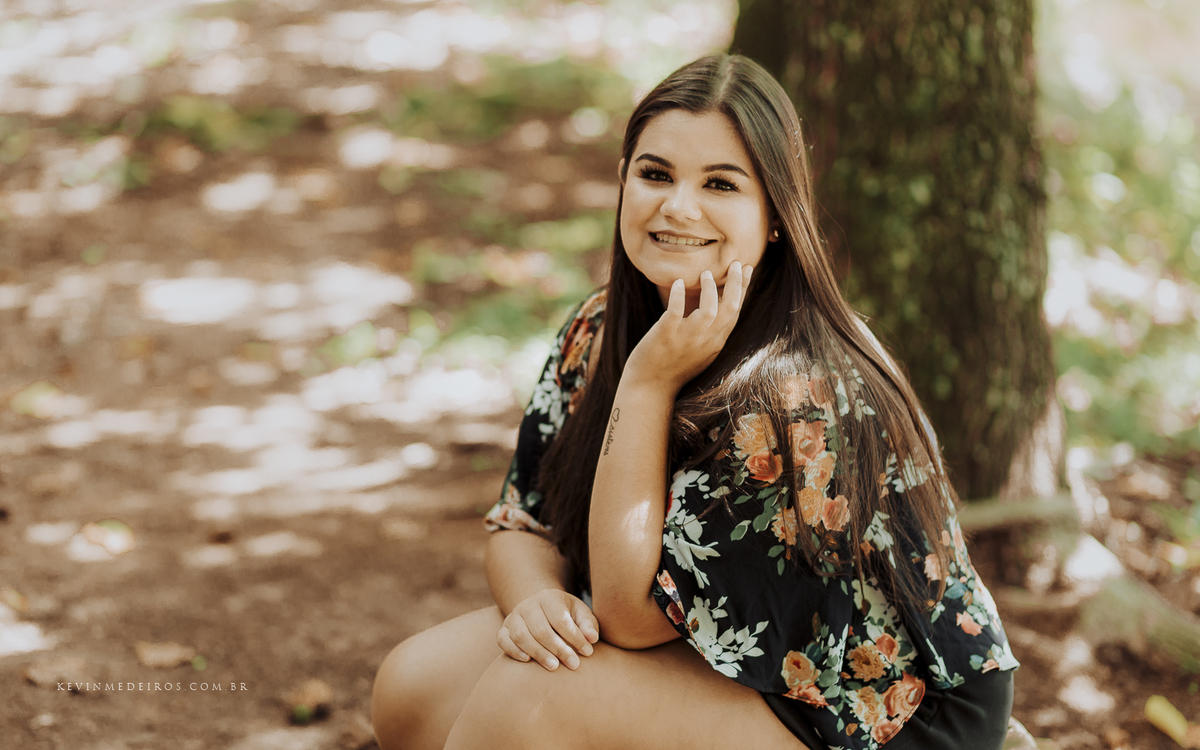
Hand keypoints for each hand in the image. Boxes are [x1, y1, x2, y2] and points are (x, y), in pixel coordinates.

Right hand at [497, 589, 599, 670]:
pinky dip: (513, 651)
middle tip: (574, 664)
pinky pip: (503, 640)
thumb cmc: (566, 615)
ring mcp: (513, 616)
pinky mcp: (504, 628)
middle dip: (559, 649)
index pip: (560, 619)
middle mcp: (528, 604)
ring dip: (538, 654)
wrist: (542, 610)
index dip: (575, 638)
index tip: (588, 652)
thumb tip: (592, 638)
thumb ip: (588, 625)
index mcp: (549, 597)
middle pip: (541, 630)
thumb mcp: (581, 614)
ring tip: (554, 667)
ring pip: (522, 636)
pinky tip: (528, 661)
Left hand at [625, 261, 752, 390]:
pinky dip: (678, 296)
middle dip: (736, 284)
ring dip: (710, 289)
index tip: (747, 268)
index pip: (735, 312)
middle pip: (730, 309)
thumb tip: (716, 306)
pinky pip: (675, 313)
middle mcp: (705, 341)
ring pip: (708, 311)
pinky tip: (679, 283)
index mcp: (715, 342)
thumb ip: (711, 331)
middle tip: (735, 263)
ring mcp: (686, 339)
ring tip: (705, 273)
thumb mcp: (700, 351)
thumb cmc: (673, 367)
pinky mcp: (665, 336)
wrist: (650, 388)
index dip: (743, 288)